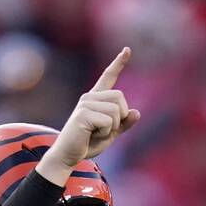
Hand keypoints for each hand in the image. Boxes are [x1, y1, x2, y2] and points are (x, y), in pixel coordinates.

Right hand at [38, 47, 140, 184]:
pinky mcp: (83, 114)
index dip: (118, 63)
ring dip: (112, 127)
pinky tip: (92, 135)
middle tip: (105, 129)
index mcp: (96, 99)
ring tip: (97, 133)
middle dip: (120, 117)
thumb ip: (123, 123)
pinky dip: (106, 133)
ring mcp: (85, 104)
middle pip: (120, 97)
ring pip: (116, 110)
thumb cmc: (88, 144)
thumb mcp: (111, 133)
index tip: (127, 50)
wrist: (69, 156)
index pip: (108, 76)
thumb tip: (136, 112)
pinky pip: (108, 121)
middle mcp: (90, 97)